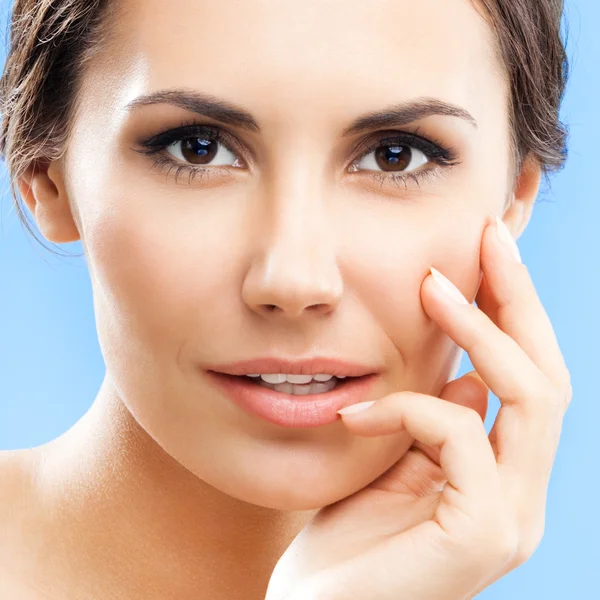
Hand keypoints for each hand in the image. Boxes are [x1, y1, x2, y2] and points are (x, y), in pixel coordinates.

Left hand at [265, 215, 571, 599]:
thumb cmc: (345, 539)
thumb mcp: (395, 464)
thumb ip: (435, 425)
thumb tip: (465, 377)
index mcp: (501, 477)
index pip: (530, 379)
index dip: (516, 310)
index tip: (489, 247)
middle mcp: (520, 496)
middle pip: (549, 376)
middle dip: (519, 300)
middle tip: (486, 238)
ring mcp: (510, 519)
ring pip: (531, 396)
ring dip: (480, 330)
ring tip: (432, 285)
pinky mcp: (482, 534)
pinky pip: (458, 435)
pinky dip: (407, 406)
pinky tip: (357, 409)